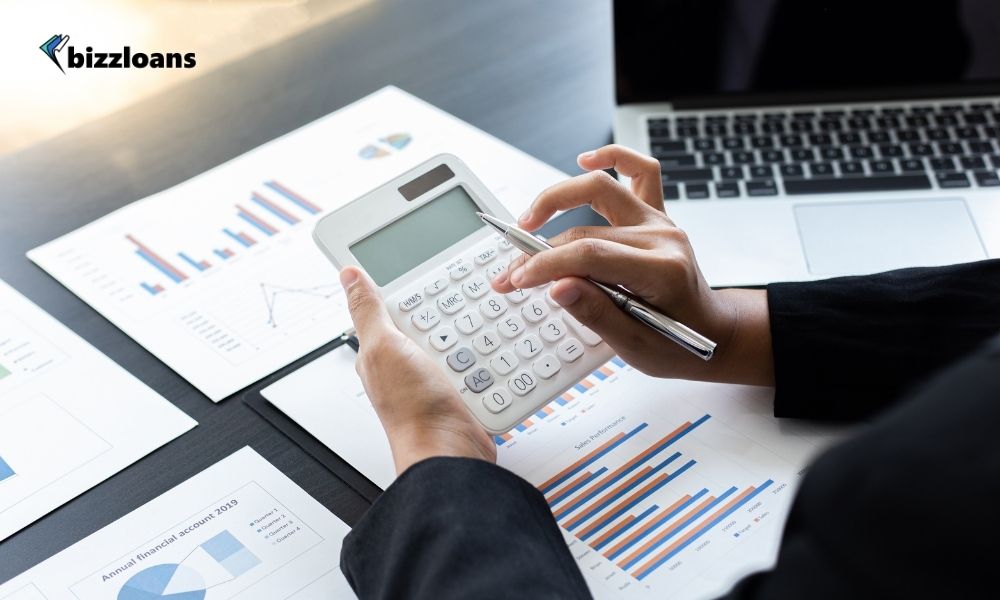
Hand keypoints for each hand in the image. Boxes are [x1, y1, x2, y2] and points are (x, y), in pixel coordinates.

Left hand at [340, 266, 495, 473]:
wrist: (450, 452)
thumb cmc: (412, 410)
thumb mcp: (384, 346)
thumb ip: (368, 310)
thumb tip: (348, 276)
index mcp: (380, 350)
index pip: (391, 306)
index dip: (407, 289)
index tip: (426, 272)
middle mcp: (404, 365)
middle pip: (428, 320)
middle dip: (446, 311)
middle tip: (463, 298)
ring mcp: (432, 379)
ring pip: (454, 340)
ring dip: (469, 334)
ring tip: (480, 324)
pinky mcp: (458, 392)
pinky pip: (475, 363)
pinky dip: (483, 358)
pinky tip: (489, 353)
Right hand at [492, 145, 773, 385]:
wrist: (713, 335)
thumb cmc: (677, 344)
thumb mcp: (635, 345)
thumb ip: (595, 313)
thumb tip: (556, 286)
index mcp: (662, 271)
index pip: (591, 255)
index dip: (547, 265)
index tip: (517, 280)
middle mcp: (663, 237)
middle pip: (586, 230)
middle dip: (539, 251)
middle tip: (510, 274)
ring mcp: (660, 221)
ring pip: (601, 190)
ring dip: (558, 199)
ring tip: (527, 221)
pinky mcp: (656, 215)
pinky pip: (640, 171)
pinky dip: (612, 158)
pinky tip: (585, 160)